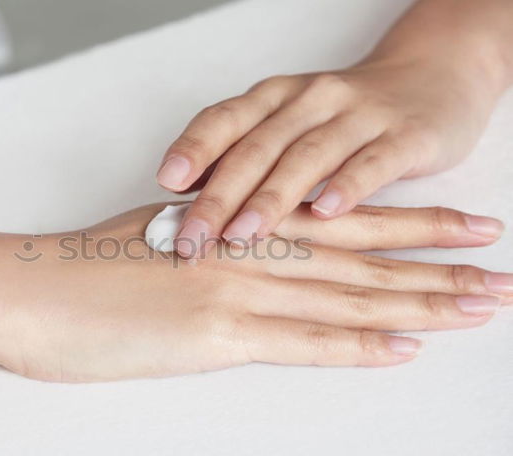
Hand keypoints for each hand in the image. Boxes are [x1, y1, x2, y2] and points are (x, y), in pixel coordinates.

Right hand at [0, 204, 509, 381]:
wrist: (28, 288)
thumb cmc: (83, 266)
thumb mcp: (158, 240)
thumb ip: (212, 246)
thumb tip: (246, 255)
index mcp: (235, 223)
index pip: (340, 219)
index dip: (407, 220)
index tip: (458, 224)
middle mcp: (246, 249)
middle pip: (361, 255)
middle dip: (436, 260)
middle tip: (494, 267)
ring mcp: (234, 290)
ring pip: (345, 296)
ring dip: (417, 303)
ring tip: (474, 305)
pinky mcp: (213, 335)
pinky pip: (300, 341)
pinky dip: (355, 346)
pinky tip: (399, 348)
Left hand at [157, 58, 503, 256]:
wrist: (431, 78)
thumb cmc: (343, 115)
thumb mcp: (288, 124)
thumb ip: (242, 153)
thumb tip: (185, 194)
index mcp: (274, 98)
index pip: (224, 120)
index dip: (193, 151)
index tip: (164, 187)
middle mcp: (310, 100)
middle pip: (257, 147)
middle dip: (220, 195)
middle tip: (192, 238)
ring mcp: (358, 115)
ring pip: (307, 155)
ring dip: (273, 197)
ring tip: (244, 233)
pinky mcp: (404, 135)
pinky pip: (371, 162)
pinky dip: (347, 186)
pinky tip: (325, 215)